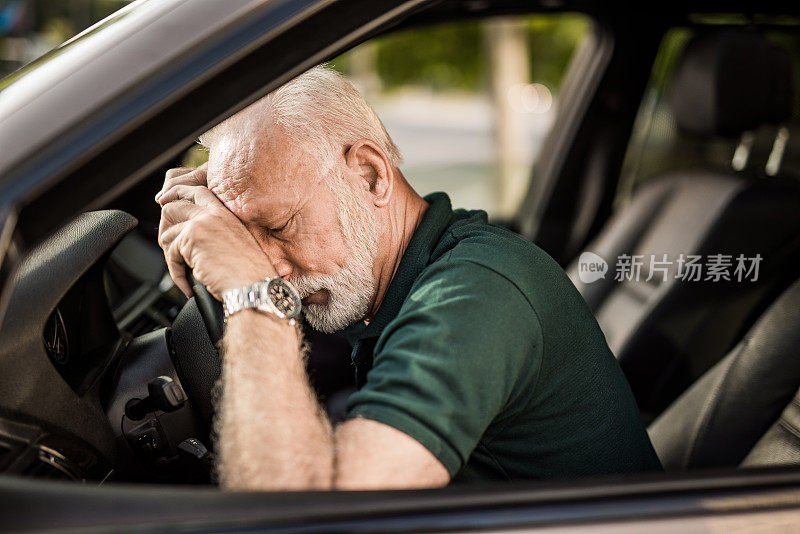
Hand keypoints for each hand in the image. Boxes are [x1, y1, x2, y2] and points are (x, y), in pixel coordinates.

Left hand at [155, 164, 276, 299]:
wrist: (253, 285)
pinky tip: (188, 285)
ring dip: (170, 256)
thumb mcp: (234, 243)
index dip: (176, 196)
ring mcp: (201, 223)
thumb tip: (187, 234)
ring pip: (166, 233)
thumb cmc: (250, 273)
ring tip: (184, 270)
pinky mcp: (191, 238)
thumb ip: (213, 232)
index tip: (166, 204)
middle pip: (172, 207)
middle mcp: (213, 214)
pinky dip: (175, 274)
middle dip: (165, 228)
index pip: (195, 192)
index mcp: (225, 213)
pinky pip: (170, 254)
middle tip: (169, 248)